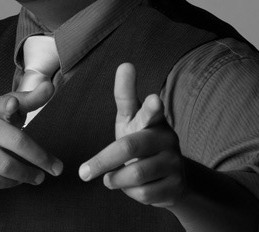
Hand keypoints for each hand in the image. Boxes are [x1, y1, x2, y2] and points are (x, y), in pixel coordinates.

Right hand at [0, 81, 62, 188]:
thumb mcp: (8, 105)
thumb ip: (30, 99)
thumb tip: (50, 87)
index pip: (1, 104)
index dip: (9, 105)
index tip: (13, 104)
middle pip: (16, 142)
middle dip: (40, 157)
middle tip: (56, 168)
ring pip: (5, 167)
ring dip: (27, 175)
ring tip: (39, 177)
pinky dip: (11, 183)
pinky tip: (19, 180)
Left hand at [78, 63, 185, 207]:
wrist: (170, 177)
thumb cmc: (141, 140)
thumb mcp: (131, 118)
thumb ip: (125, 94)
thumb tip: (125, 64)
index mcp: (153, 119)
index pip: (149, 109)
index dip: (150, 105)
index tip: (152, 98)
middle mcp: (166, 138)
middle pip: (130, 147)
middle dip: (103, 161)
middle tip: (82, 173)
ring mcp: (174, 162)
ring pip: (135, 174)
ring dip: (115, 180)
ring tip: (111, 178)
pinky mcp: (176, 185)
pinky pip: (143, 194)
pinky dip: (129, 193)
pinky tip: (132, 187)